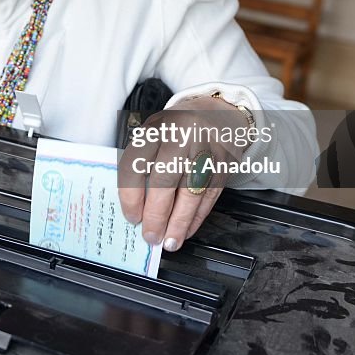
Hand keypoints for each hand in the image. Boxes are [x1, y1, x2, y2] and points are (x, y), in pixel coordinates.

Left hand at [118, 96, 248, 250]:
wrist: (218, 113)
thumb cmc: (178, 129)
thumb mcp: (154, 134)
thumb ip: (143, 164)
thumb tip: (137, 207)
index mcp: (155, 128)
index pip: (136, 164)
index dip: (131, 196)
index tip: (131, 216)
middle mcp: (180, 136)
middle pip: (164, 181)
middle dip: (156, 215)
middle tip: (150, 235)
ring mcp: (205, 150)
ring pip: (190, 193)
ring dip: (178, 223)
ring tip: (169, 241)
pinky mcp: (224, 165)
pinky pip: (209, 198)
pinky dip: (196, 218)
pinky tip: (186, 230)